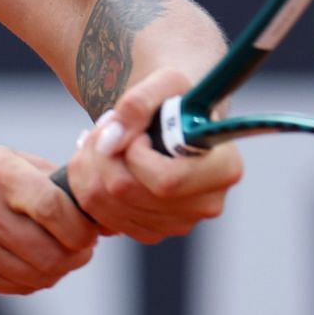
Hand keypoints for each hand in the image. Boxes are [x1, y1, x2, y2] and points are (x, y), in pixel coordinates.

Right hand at [0, 145, 99, 294]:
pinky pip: (15, 286)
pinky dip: (33, 279)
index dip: (82, 226)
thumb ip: (48, 178)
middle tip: (81, 247)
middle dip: (77, 254)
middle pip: (51, 251)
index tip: (88, 228)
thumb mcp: (2, 158)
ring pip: (36, 275)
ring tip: (60, 256)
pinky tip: (31, 263)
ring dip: (58, 270)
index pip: (55, 209)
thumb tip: (96, 204)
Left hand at [63, 68, 242, 243]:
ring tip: (103, 140)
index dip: (136, 155)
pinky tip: (103, 162)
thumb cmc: (174, 99)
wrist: (171, 119)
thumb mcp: (164, 83)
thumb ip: (137, 103)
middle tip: (107, 129)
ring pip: (107, 205)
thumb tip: (111, 142)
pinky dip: (89, 186)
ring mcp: (178, 223)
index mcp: (224, 168)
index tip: (137, 132)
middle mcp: (206, 204)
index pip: (167, 181)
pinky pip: (102, 216)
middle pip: (127, 193)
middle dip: (103, 155)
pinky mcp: (152, 232)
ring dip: (90, 167)